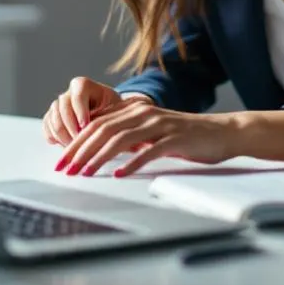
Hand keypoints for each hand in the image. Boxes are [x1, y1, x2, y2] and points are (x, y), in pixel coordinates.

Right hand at [41, 77, 151, 145]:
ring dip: (62, 135)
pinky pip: (46, 126)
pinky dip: (53, 137)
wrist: (109, 115)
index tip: (87, 127)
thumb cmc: (118, 114)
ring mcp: (59, 105)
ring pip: (53, 117)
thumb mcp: (124, 114)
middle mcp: (69, 92)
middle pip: (62, 107)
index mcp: (85, 85)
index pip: (78, 92)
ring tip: (75, 149)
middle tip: (81, 144)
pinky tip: (64, 146)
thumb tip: (140, 141)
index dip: (81, 110)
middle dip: (71, 127)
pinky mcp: (52, 117)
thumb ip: (128, 123)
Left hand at [54, 103, 238, 177]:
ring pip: (121, 139)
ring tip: (85, 173)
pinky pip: (149, 151)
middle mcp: (144, 113)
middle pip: (104, 130)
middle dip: (80, 150)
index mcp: (135, 110)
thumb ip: (127, 135)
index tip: (62, 160)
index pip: (97, 124)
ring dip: (99, 157)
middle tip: (65, 168)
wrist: (221, 132)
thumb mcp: (151, 132)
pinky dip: (132, 163)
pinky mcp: (175, 139)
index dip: (76, 141)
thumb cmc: (184, 136)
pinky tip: (119, 174)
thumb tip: (97, 149)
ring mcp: (160, 125)